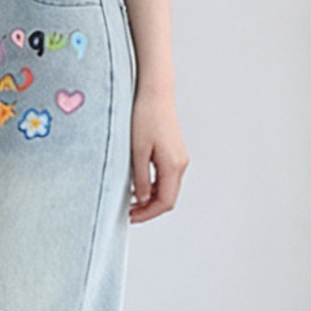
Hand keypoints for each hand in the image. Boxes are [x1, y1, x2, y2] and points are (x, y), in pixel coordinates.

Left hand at [129, 86, 188, 221]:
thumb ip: (141, 178)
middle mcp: (181, 164)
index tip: (131, 217)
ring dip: (151, 199)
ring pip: (168, 189)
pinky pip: (167, 178)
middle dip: (150, 209)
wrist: (156, 93)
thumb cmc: (146, 117)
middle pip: (168, 198)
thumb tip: (144, 199)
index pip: (165, 201)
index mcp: (173, 165)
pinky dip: (154, 187)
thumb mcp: (138, 151)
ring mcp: (180, 158)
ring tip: (131, 202)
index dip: (148, 214)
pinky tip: (139, 187)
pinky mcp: (175, 153)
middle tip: (129, 213)